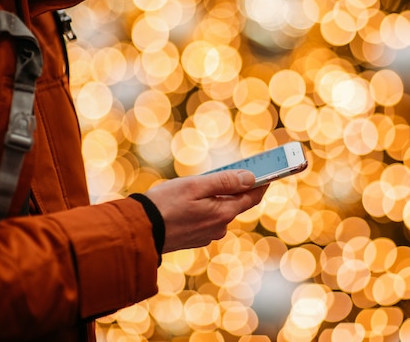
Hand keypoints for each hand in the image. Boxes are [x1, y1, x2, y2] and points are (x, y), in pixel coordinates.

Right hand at [145, 170, 267, 252]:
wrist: (139, 232)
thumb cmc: (165, 205)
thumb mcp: (195, 186)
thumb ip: (225, 182)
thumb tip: (251, 178)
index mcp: (223, 213)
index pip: (252, 197)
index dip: (262, 182)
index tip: (270, 171)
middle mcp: (219, 227)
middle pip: (235, 203)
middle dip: (234, 187)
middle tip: (230, 170)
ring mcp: (207, 235)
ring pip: (220, 211)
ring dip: (216, 198)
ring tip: (199, 186)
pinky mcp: (195, 239)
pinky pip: (207, 219)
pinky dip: (205, 208)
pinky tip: (189, 202)